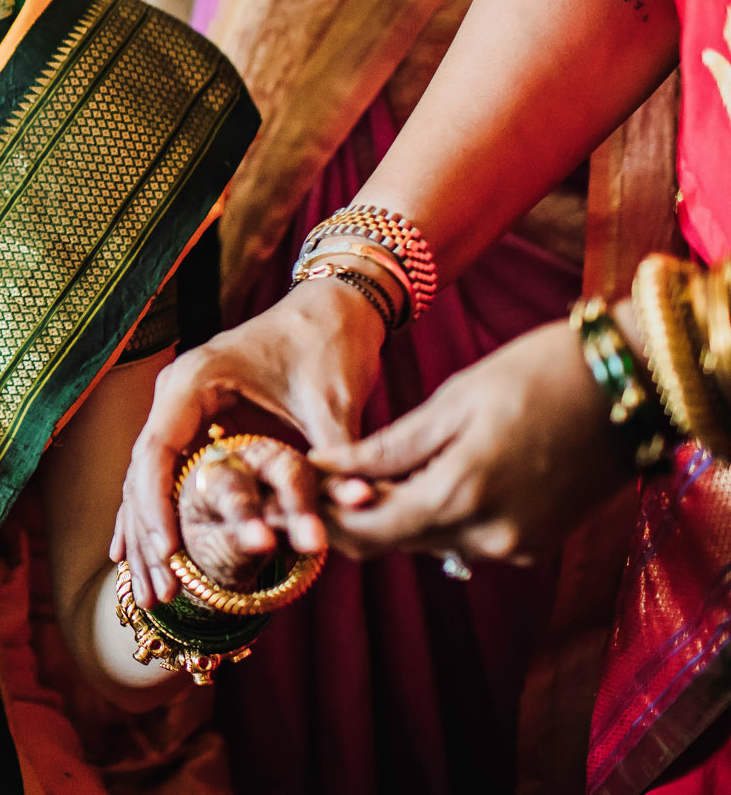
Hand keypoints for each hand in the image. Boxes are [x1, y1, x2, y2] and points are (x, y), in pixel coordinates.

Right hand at [112, 275, 384, 604]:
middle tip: (159, 595)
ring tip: (150, 596)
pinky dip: (158, 518)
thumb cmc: (329, 344)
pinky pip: (168, 478)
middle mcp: (175, 397)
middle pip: (142, 474)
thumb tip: (359, 509)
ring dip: (147, 536)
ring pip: (147, 482)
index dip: (157, 505)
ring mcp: (181, 411)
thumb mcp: (333, 401)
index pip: (157, 450)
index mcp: (194, 381)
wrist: (333, 307)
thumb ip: (336, 456)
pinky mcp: (197, 426)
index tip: (170, 554)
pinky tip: (141, 561)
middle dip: (147, 536)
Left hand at [312, 318, 630, 564]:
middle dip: (349, 515)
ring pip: (427, 542)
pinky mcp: (536, 542)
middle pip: (392, 543)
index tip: (291, 483)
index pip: (366, 533)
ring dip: (391, 515)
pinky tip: (417, 477)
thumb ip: (385, 449)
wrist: (629, 385)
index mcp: (460, 499)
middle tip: (313, 477)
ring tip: (356, 472)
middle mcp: (488, 538)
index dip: (323, 512)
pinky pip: (464, 538)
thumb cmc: (535, 375)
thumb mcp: (450, 403)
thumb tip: (323, 469)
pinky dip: (435, 515)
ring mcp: (516, 546)